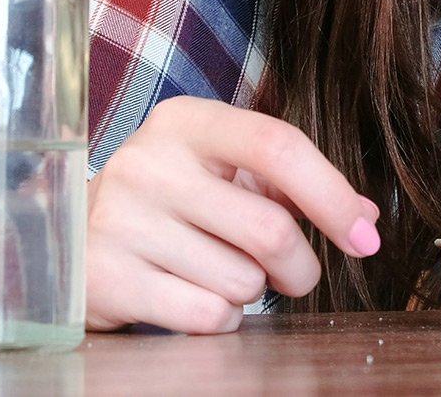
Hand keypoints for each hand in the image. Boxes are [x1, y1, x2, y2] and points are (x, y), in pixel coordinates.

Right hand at [85, 96, 380, 333]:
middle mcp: (148, 163)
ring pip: (241, 281)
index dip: (333, 196)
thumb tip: (366, 219)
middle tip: (293, 273)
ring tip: (222, 272)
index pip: (279, 146)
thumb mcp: (227, 169)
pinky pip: (206, 316)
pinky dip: (222, 318)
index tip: (365, 237)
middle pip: (269, 229)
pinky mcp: (104, 279)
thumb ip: (297, 185)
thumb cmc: (175, 198)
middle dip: (300, 265)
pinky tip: (195, 295)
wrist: (74, 235)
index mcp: (187, 121)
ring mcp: (120, 220)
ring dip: (253, 291)